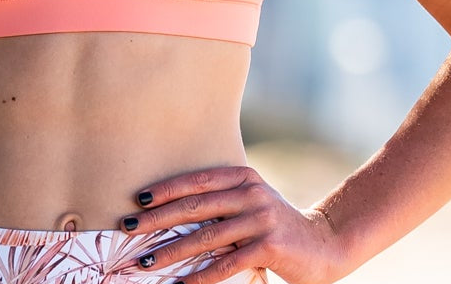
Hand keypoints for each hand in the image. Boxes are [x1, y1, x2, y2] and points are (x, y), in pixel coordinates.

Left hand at [119, 165, 347, 283]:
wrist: (323, 243)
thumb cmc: (276, 224)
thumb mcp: (251, 201)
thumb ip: (222, 200)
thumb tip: (174, 208)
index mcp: (241, 176)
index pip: (194, 181)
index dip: (164, 190)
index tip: (137, 200)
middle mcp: (249, 192)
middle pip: (193, 206)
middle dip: (156, 219)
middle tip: (127, 228)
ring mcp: (259, 217)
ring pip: (205, 236)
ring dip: (170, 252)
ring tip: (145, 263)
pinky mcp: (268, 245)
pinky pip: (226, 263)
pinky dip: (201, 276)